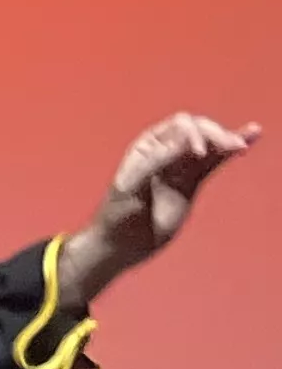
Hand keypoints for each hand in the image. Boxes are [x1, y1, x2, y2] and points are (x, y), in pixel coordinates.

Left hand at [57, 110, 253, 303]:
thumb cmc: (118, 215)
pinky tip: (250, 138)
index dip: (194, 133)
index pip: (180, 125)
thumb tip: (188, 143)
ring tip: (248, 137)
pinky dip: (229, 152)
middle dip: (215, 135)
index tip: (199, 152)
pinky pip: (214, 163)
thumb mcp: (132, 186)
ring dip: (229, 139)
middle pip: (200, 131)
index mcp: (148, 145)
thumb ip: (159, 162)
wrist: (123, 244)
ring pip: (210, 146)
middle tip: (230, 146)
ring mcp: (181, 167)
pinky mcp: (192, 183)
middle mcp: (166, 150)